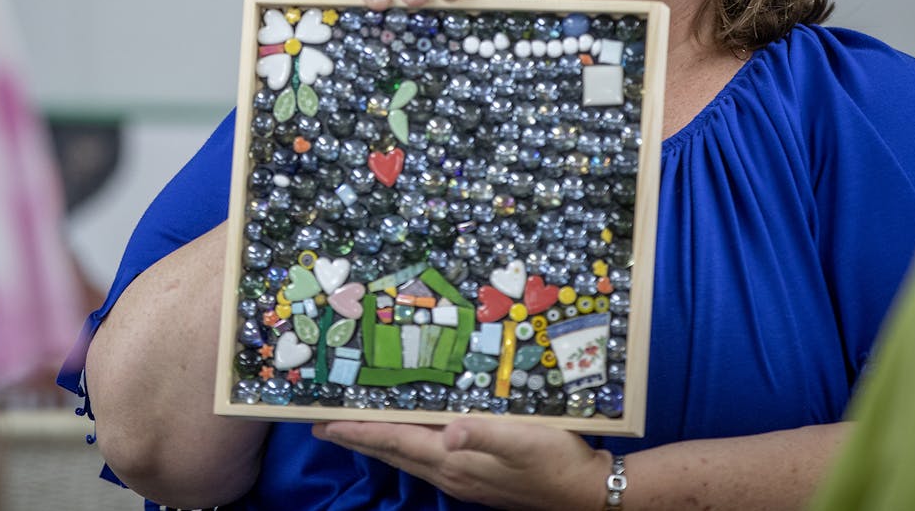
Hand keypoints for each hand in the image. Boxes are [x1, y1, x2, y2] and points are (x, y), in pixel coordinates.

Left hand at [312, 417, 610, 510]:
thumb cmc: (557, 460)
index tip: (326, 422)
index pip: (396, 442)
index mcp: (455, 461)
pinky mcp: (478, 479)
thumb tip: (450, 432)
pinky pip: (429, 460)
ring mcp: (464, 480)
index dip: (360, 432)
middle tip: (325, 424)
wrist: (589, 493)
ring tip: (357, 430)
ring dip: (381, 443)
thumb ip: (485, 435)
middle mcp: (453, 473)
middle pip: (394, 452)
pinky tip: (412, 438)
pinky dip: (409, 446)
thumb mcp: (524, 440)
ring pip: (410, 458)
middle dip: (359, 438)